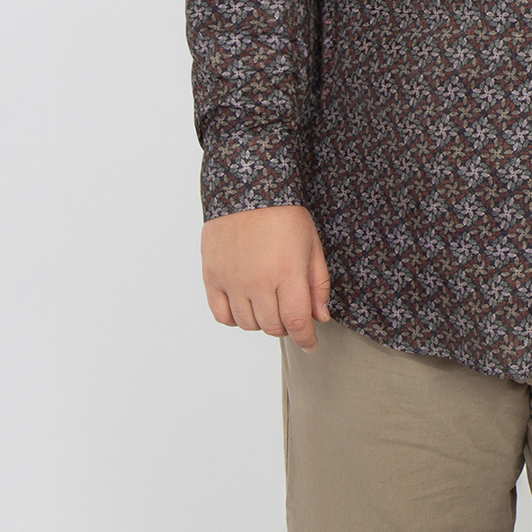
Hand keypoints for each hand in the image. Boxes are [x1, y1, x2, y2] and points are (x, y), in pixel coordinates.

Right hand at [201, 204, 330, 351]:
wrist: (247, 187)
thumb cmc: (284, 213)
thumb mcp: (312, 243)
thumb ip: (318, 283)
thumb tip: (319, 318)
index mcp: (287, 271)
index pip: (296, 322)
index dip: (305, 338)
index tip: (310, 343)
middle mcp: (258, 280)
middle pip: (272, 327)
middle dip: (286, 325)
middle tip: (289, 311)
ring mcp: (232, 280)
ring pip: (248, 324)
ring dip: (262, 321)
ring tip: (268, 302)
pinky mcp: (212, 276)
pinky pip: (221, 315)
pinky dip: (234, 318)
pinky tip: (245, 304)